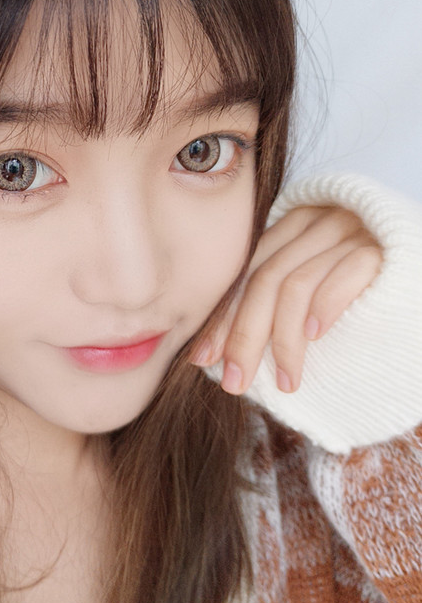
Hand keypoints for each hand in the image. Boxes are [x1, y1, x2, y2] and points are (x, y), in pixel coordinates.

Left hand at [189, 206, 382, 394]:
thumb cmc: (364, 282)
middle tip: (233, 380)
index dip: (222, 317)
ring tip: (284, 380)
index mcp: (292, 225)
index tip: (202, 359)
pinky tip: (314, 338)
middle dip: (243, 336)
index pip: (245, 272)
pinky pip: (342, 277)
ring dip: (284, 341)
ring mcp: (349, 231)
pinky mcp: (380, 249)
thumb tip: (220, 346)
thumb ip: (274, 293)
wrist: (417, 261)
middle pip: (264, 281)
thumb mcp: (313, 276)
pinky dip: (324, 309)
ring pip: (296, 285)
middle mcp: (316, 222)